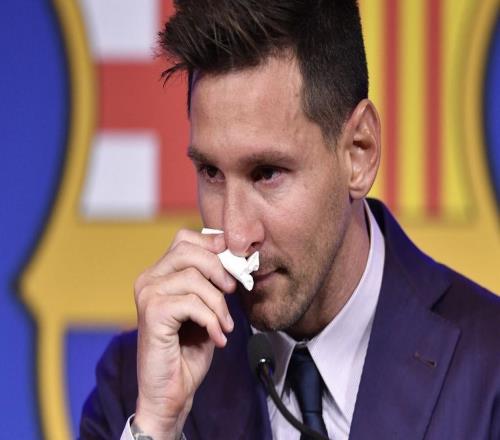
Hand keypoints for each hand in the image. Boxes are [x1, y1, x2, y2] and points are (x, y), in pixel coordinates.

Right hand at [133, 230, 235, 438]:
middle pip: (188, 250)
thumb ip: (211, 282)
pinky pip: (192, 304)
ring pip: (194, 278)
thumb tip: (232, 257)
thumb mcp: (205, 307)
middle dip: (219, 269)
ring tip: (224, 326)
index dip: (212, 244)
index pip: (184, 239)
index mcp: (159, 274)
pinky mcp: (152, 313)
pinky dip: (212, 320)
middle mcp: (148, 279)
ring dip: (218, 304)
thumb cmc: (189, 349)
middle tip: (232, 292)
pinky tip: (217, 337)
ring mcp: (147, 295)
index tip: (234, 264)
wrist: (171, 391)